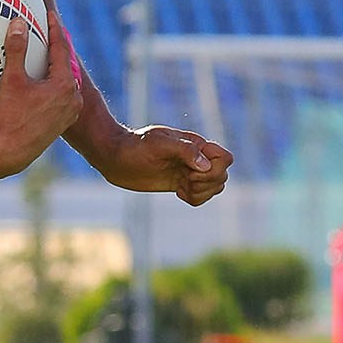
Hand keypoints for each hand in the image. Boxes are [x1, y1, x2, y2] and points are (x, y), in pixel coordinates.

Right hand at [0, 0, 84, 174]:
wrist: (10, 153)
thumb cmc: (10, 117)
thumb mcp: (12, 80)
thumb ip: (16, 50)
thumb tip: (18, 23)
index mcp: (64, 84)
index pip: (61, 48)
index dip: (55, 29)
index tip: (50, 15)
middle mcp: (72, 97)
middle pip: (65, 64)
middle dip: (55, 47)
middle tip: (47, 30)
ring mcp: (69, 111)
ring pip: (63, 80)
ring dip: (54, 67)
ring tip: (44, 54)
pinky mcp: (62, 122)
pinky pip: (60, 95)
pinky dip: (52, 83)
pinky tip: (40, 81)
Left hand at [106, 126, 232, 204]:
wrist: (116, 157)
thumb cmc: (136, 146)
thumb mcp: (159, 143)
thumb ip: (185, 151)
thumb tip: (205, 165)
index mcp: (196, 144)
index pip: (226, 158)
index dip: (215, 168)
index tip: (191, 170)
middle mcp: (196, 158)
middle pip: (222, 176)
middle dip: (206, 182)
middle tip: (184, 179)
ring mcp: (189, 171)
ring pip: (214, 188)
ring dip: (200, 192)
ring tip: (180, 186)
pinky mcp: (181, 184)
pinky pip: (201, 197)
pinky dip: (194, 198)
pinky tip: (178, 192)